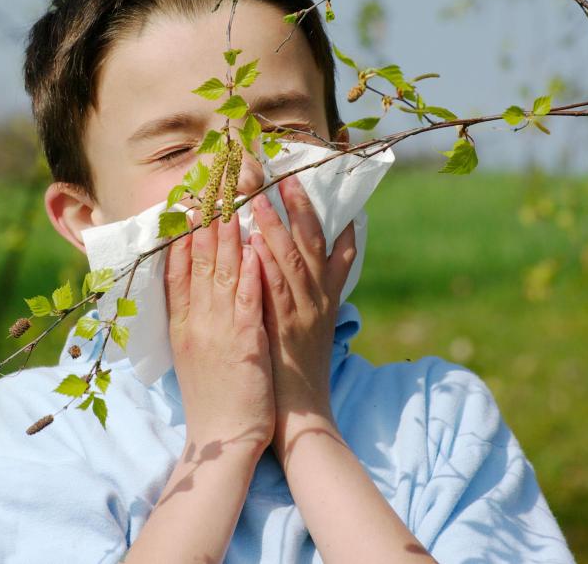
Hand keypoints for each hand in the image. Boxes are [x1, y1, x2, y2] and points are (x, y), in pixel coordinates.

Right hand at [164, 210, 275, 456]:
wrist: (221, 441)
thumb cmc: (212, 397)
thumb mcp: (191, 352)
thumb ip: (191, 317)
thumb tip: (194, 284)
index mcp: (181, 324)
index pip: (175, 269)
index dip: (180, 233)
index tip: (186, 202)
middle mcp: (195, 322)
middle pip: (198, 262)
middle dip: (205, 221)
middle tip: (211, 186)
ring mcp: (218, 331)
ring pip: (222, 274)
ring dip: (228, 236)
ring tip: (232, 202)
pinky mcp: (245, 344)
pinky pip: (247, 302)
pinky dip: (250, 274)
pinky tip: (255, 248)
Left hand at [248, 174, 357, 458]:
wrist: (301, 415)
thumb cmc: (296, 370)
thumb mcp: (308, 326)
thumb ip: (305, 293)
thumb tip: (288, 263)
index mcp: (325, 296)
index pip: (333, 247)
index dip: (324, 212)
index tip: (311, 177)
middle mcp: (318, 298)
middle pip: (312, 241)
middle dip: (297, 204)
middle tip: (281, 172)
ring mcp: (303, 311)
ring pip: (293, 258)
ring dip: (277, 224)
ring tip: (262, 193)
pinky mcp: (284, 328)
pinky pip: (275, 289)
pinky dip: (266, 263)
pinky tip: (254, 241)